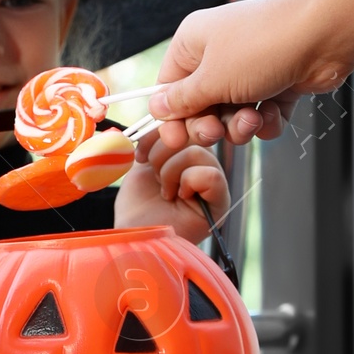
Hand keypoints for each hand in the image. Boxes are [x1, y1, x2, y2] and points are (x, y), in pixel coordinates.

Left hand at [113, 131, 230, 241]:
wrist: (134, 238)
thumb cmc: (137, 208)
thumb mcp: (140, 163)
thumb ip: (154, 137)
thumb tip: (159, 115)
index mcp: (186, 154)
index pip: (185, 123)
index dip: (162, 130)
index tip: (141, 152)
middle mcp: (203, 166)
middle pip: (194, 132)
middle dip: (164, 149)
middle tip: (154, 171)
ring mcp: (214, 184)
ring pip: (200, 152)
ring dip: (171, 170)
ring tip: (165, 190)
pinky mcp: (220, 202)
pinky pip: (210, 175)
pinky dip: (188, 182)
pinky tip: (178, 197)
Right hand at [144, 0, 348, 156]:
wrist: (324, 33)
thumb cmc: (262, 47)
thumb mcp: (212, 79)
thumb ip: (182, 100)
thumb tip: (156, 108)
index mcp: (193, 44)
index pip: (168, 89)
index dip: (171, 118)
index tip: (176, 141)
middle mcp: (219, 55)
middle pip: (199, 107)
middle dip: (210, 125)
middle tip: (217, 130)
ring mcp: (249, 70)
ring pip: (231, 116)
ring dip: (240, 126)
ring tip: (253, 118)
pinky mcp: (277, 85)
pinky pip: (260, 115)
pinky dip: (266, 121)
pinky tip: (273, 113)